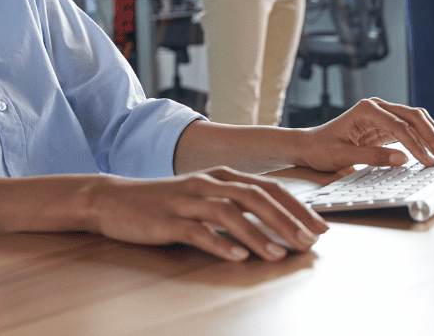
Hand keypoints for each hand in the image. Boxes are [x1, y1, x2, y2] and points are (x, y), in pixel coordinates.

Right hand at [88, 167, 327, 261]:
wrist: (113, 199)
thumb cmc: (164, 202)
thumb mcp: (202, 195)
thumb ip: (234, 205)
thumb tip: (274, 225)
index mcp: (221, 176)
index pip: (269, 188)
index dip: (297, 207)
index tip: (320, 227)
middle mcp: (208, 183)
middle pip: (256, 197)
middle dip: (287, 220)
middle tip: (309, 242)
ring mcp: (187, 200)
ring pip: (230, 213)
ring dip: (258, 234)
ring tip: (278, 254)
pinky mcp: (168, 220)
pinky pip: (198, 231)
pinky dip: (220, 243)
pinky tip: (237, 256)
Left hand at [295, 98, 433, 172]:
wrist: (308, 146)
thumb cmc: (321, 149)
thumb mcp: (342, 156)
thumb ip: (372, 156)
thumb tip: (403, 158)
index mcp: (366, 109)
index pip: (399, 126)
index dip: (416, 144)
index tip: (428, 162)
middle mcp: (377, 106)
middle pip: (414, 117)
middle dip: (432, 137)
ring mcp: (383, 114)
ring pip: (416, 120)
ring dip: (432, 136)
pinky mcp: (385, 125)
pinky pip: (411, 129)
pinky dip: (424, 139)